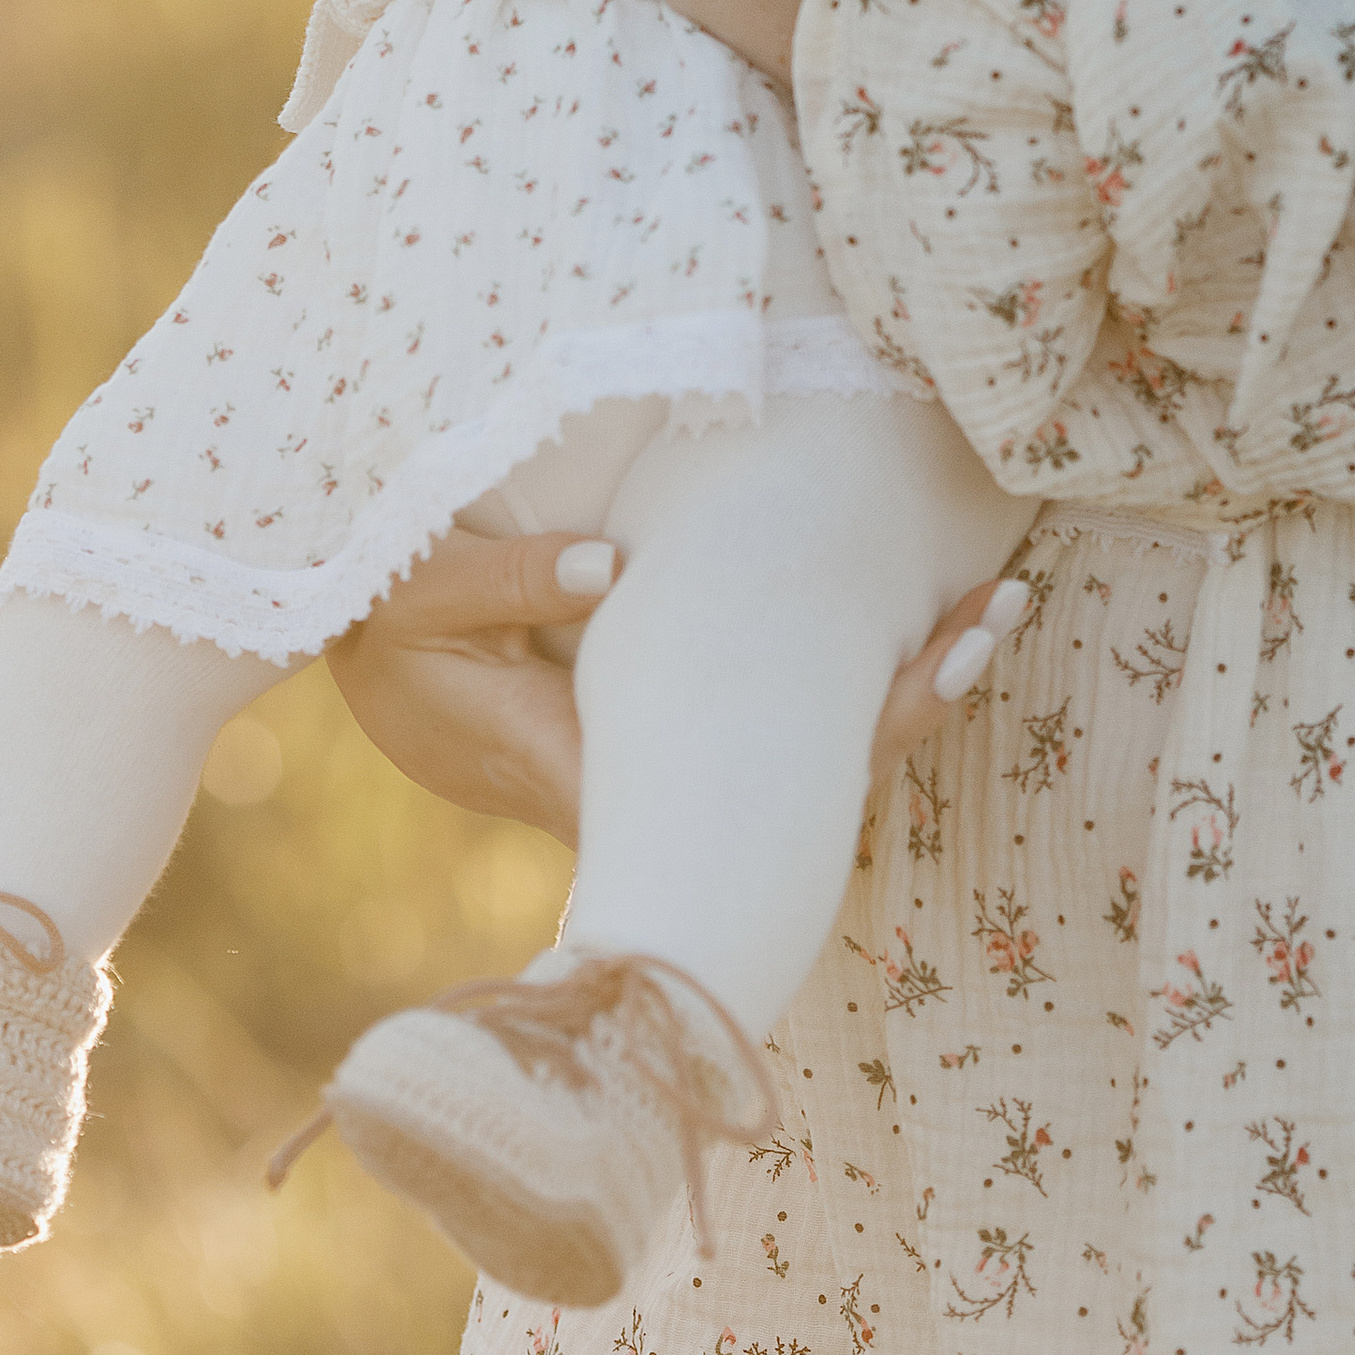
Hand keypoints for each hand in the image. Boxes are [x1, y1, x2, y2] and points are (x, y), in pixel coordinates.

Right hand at [328, 536, 1030, 840]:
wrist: (358, 655)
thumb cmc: (386, 626)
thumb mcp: (424, 597)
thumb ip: (511, 583)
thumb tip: (612, 566)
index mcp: (587, 763)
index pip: (757, 787)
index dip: (860, 731)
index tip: (940, 664)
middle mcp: (644, 788)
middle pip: (807, 781)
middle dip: (907, 703)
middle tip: (995, 616)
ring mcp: (659, 769)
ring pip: (801, 760)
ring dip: (890, 687)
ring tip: (987, 604)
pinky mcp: (661, 738)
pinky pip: (776, 728)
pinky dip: (846, 674)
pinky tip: (909, 611)